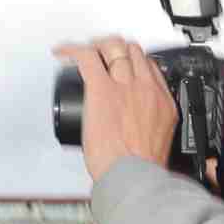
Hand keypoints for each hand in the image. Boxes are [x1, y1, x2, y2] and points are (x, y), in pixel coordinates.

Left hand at [52, 35, 177, 183]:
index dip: (134, 61)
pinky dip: (72, 50)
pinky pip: (86, 57)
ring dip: (97, 46)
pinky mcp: (101, 89)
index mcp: (162, 101)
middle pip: (132, 51)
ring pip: (113, 47)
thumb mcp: (158, 143)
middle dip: (115, 49)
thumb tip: (135, 130)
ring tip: (83, 53)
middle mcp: (145, 88)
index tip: (124, 65)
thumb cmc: (141, 168)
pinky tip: (62, 52)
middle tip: (101, 54)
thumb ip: (150, 128)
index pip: (149, 66)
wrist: (134, 176)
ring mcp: (124, 86)